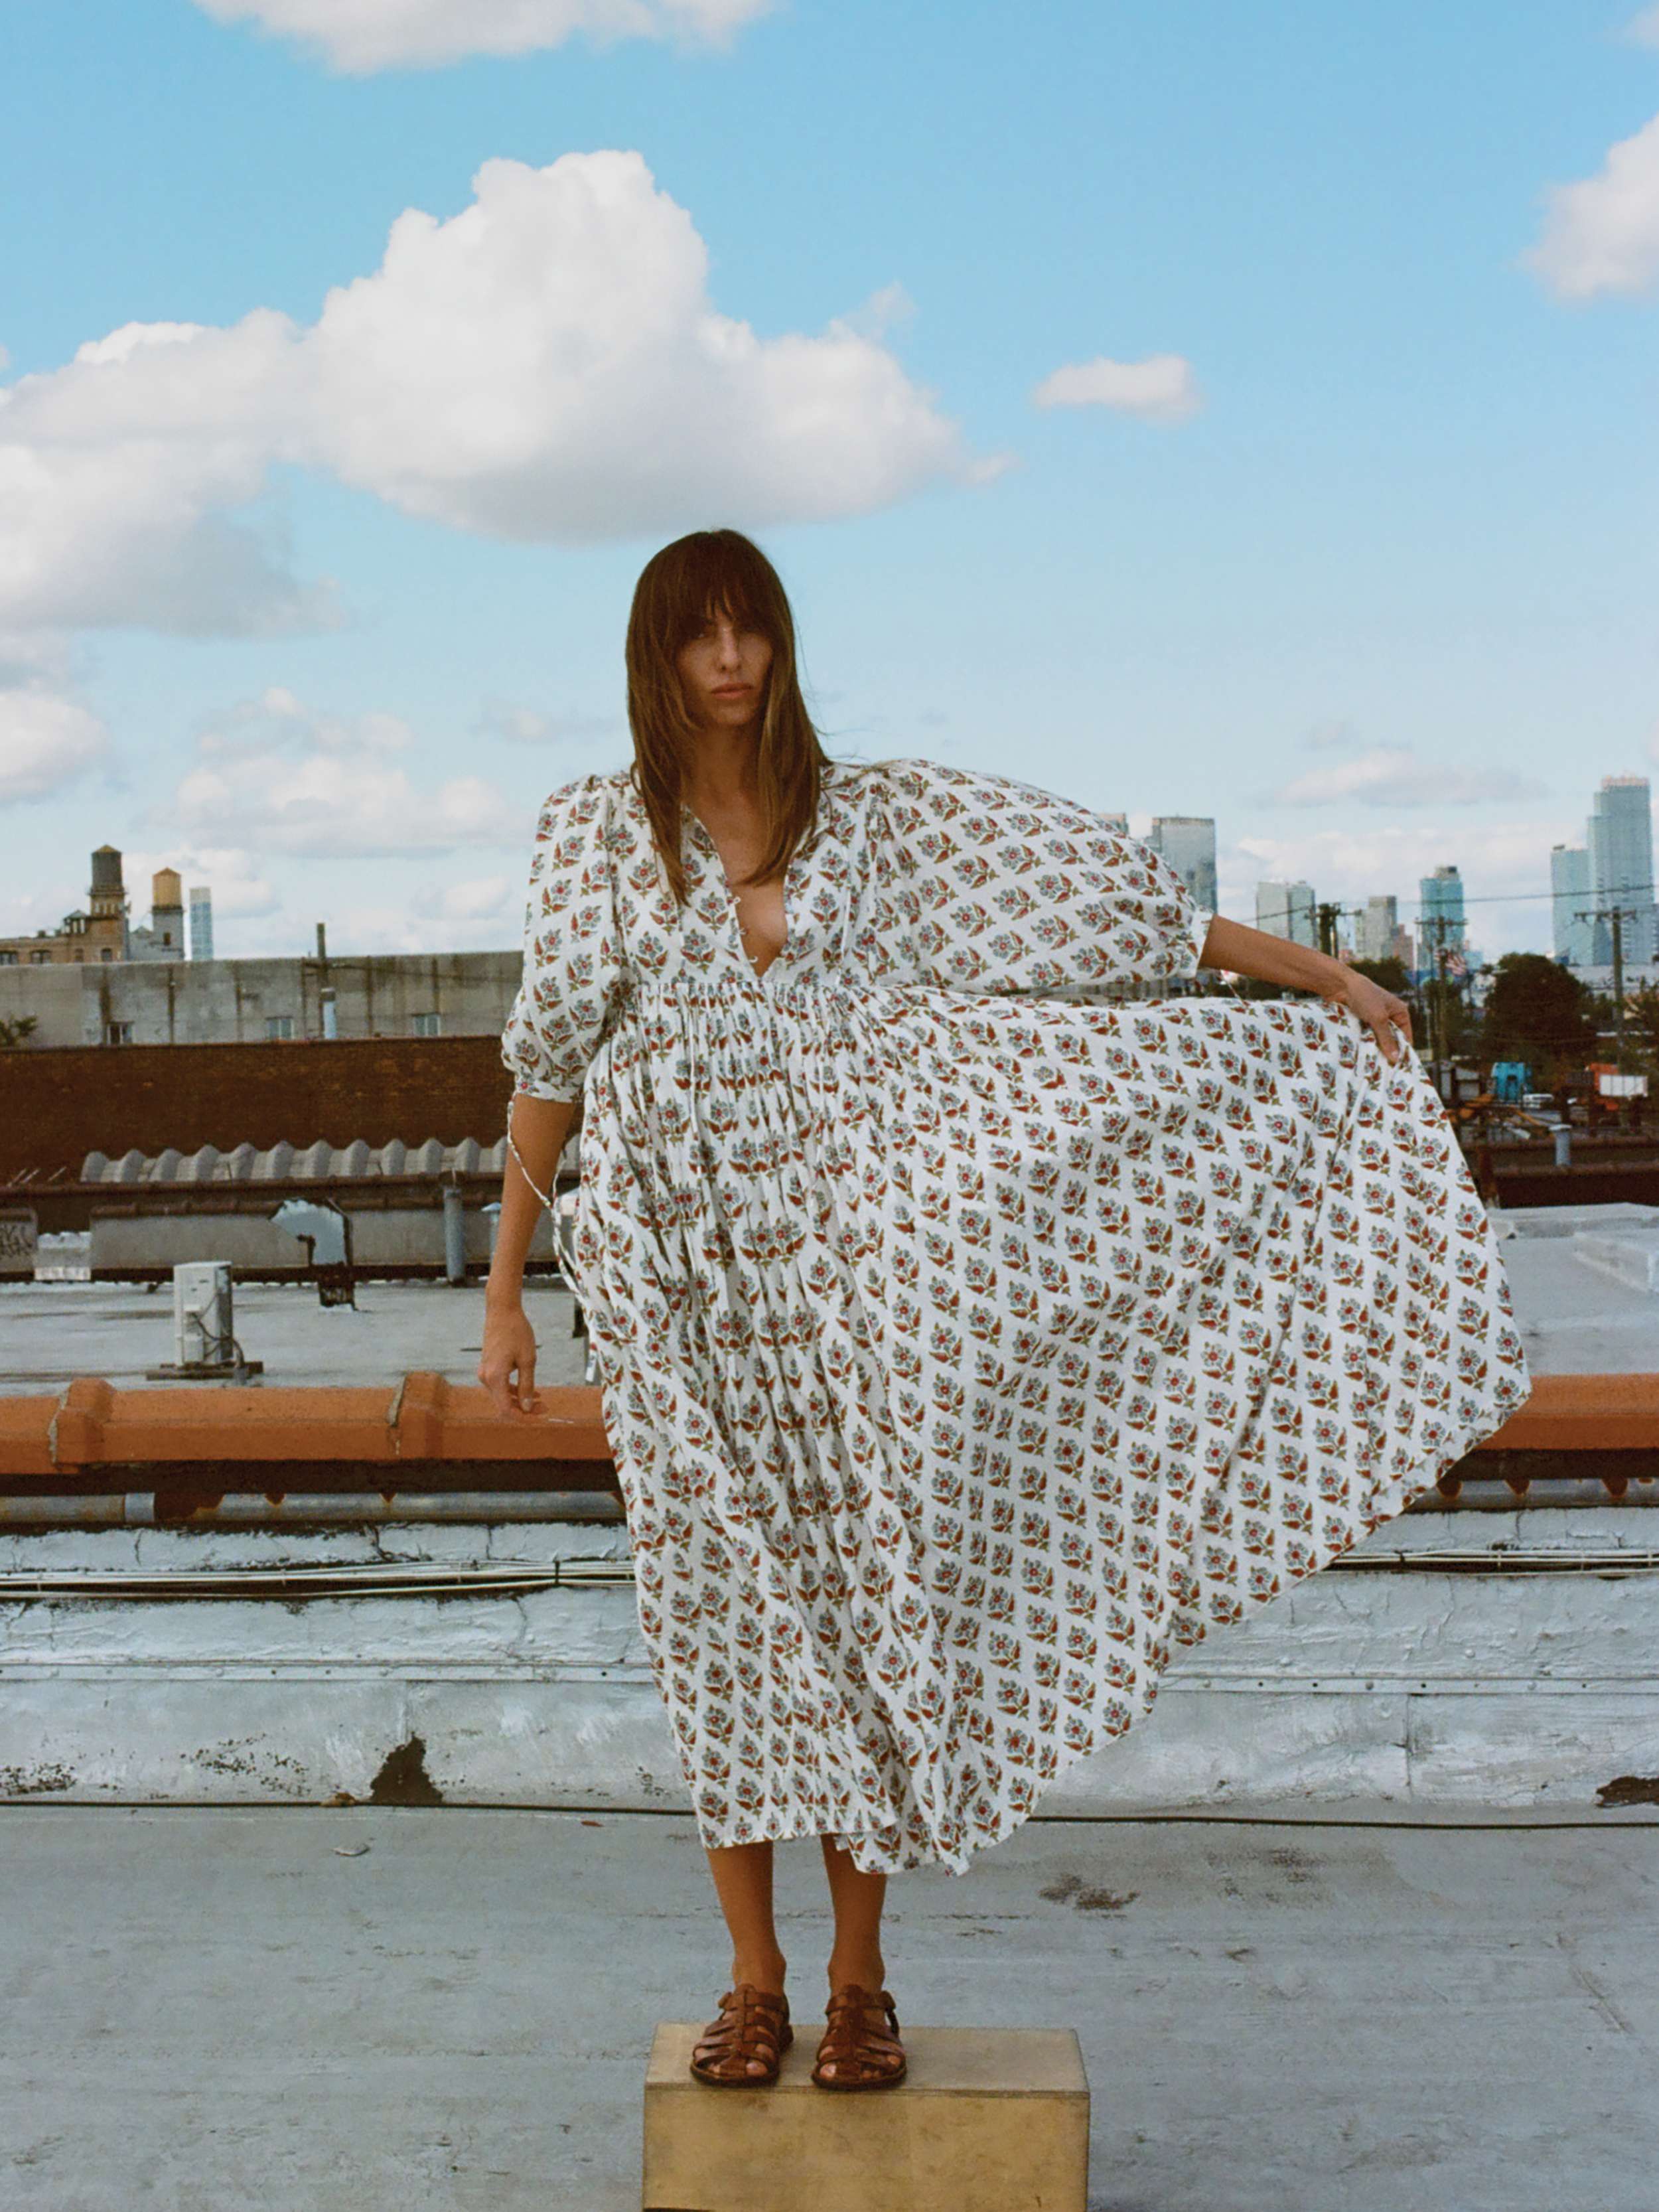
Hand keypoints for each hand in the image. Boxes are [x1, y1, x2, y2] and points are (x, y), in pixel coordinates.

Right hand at [477, 1297, 542, 1416]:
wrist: (502, 1311)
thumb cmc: (517, 1332)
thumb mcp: (528, 1360)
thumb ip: (526, 1386)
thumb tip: (527, 1408)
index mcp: (494, 1378)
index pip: (506, 1409)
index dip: (523, 1417)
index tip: (540, 1416)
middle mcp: (485, 1378)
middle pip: (504, 1404)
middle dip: (524, 1409)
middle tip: (545, 1407)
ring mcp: (485, 1372)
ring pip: (502, 1396)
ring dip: (520, 1400)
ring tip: (541, 1400)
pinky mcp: (488, 1367)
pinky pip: (500, 1385)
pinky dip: (514, 1390)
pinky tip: (531, 1390)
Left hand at [1321, 968, 1412, 1066]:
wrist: (1340, 985)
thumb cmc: (1364, 997)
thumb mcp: (1378, 1018)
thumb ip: (1386, 1038)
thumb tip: (1395, 1059)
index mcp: (1399, 1012)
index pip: (1405, 1036)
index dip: (1402, 1050)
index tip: (1398, 1067)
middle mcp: (1389, 1016)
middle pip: (1391, 1039)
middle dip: (1387, 1052)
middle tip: (1383, 1069)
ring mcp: (1374, 1019)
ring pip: (1377, 1039)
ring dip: (1374, 1049)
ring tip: (1372, 1066)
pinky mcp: (1361, 1022)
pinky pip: (1365, 1037)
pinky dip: (1364, 1044)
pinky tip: (1361, 1057)